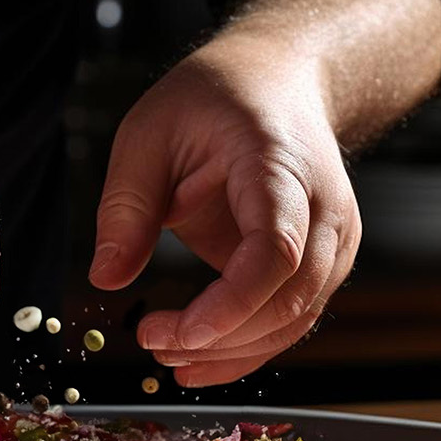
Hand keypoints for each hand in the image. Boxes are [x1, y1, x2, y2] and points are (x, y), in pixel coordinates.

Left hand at [87, 34, 360, 385]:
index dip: (231, 305)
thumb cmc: (216, 99)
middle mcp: (325, 209)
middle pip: (290, 298)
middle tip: (152, 342)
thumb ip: (126, 207)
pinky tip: (199, 360)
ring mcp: (335, 240)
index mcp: (281, 167)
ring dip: (233, 352)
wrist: (279, 80)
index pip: (276, 252)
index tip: (178, 333)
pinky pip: (292, 318)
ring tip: (167, 357)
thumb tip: (105, 278)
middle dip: (221, 338)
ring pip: (296, 320)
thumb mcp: (149, 134)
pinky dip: (247, 347)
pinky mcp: (324, 264)